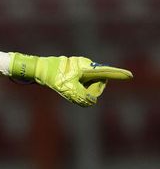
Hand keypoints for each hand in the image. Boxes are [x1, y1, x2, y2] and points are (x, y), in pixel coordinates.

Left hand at [10, 53, 132, 106]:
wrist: (39, 70)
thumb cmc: (53, 77)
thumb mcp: (66, 89)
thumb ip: (81, 96)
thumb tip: (92, 101)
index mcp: (86, 67)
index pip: (105, 72)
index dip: (118, 75)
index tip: (130, 76)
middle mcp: (86, 66)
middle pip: (99, 81)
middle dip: (92, 90)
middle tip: (77, 92)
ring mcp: (81, 68)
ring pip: (90, 83)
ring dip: (83, 89)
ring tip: (69, 87)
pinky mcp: (76, 72)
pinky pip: (83, 83)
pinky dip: (78, 88)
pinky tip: (68, 87)